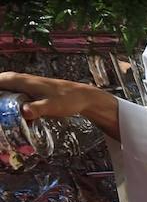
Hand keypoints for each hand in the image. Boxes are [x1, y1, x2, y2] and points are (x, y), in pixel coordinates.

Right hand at [0, 71, 116, 134]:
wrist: (82, 97)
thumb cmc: (68, 100)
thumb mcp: (52, 106)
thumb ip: (38, 109)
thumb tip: (25, 112)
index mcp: (18, 80)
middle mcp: (17, 81)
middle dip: (0, 103)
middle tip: (2, 118)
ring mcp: (22, 86)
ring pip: (4, 94)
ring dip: (5, 107)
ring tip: (7, 120)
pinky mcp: (28, 93)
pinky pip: (12, 99)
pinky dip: (11, 108)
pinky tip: (17, 119)